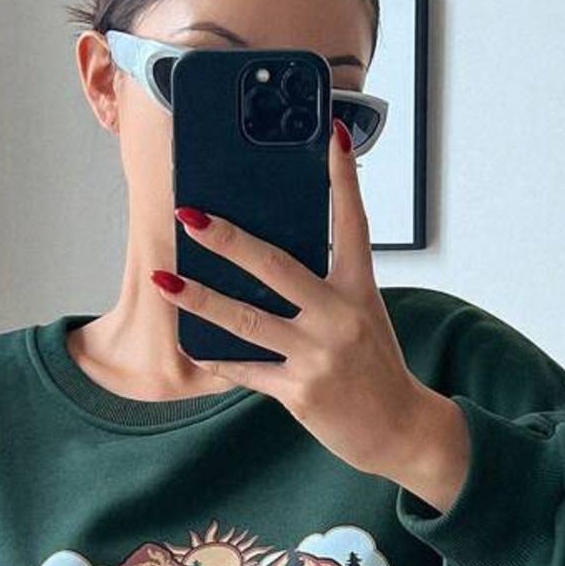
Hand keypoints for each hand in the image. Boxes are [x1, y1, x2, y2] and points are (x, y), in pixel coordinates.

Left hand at [153, 117, 467, 501]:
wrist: (399, 430)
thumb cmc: (375, 367)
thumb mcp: (362, 316)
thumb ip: (324, 289)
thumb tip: (269, 262)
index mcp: (360, 289)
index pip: (353, 221)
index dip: (342, 177)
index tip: (332, 135)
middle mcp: (340, 317)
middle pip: (277, 267)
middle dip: (228, 240)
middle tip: (190, 216)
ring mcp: (318, 356)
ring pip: (247, 320)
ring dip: (200, 299)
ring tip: (166, 281)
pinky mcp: (299, 391)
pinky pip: (246, 369)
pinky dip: (218, 357)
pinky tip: (192, 343)